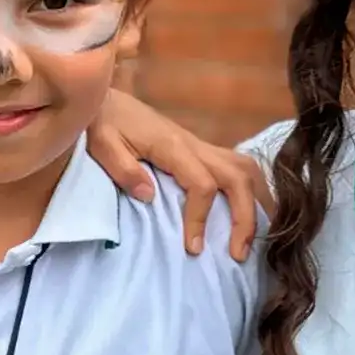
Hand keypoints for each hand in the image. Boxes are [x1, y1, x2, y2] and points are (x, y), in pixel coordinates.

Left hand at [86, 88, 273, 260]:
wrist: (105, 100)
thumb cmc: (101, 123)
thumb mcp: (103, 145)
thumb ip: (124, 170)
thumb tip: (149, 196)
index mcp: (172, 147)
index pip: (202, 184)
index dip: (201, 218)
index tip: (193, 247)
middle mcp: (194, 145)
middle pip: (237, 177)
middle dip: (244, 217)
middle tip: (238, 254)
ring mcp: (200, 146)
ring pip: (244, 168)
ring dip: (253, 202)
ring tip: (249, 237)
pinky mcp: (199, 150)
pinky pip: (235, 167)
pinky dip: (246, 191)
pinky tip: (244, 214)